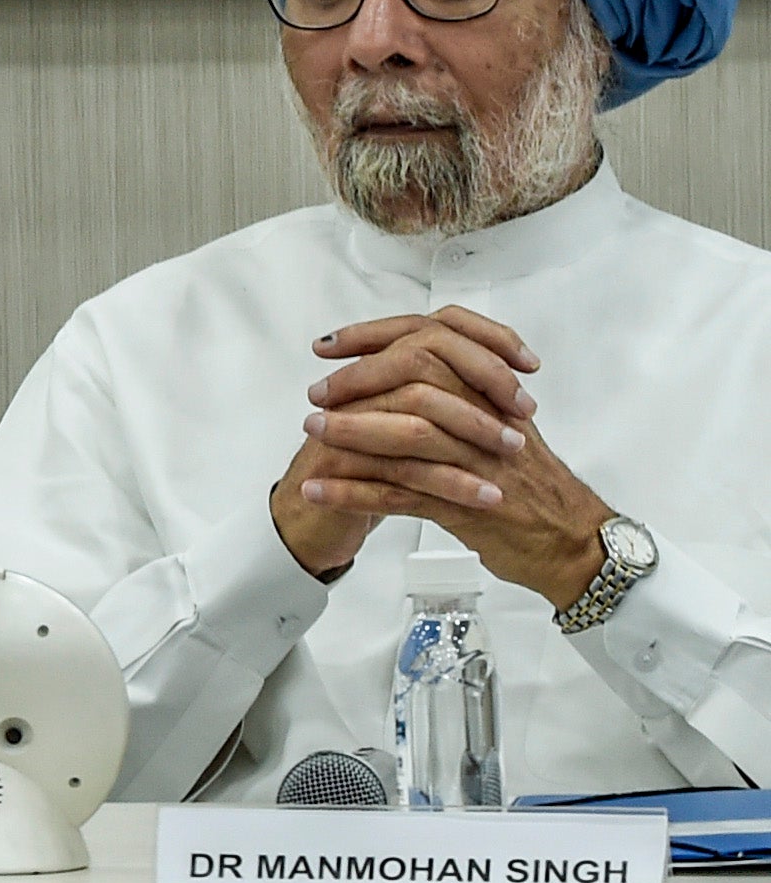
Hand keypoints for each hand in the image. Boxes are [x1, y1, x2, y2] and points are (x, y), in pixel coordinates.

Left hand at [272, 309, 609, 602]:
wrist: (574, 544)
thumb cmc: (532, 487)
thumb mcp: (501, 426)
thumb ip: (461, 394)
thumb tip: (401, 369)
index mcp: (491, 394)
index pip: (430, 342)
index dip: (374, 337)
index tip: (331, 345)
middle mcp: (485, 419)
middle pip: (413, 379)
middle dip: (356, 382)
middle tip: (317, 395)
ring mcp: (475, 462)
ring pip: (403, 435)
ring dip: (348, 433)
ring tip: (310, 433)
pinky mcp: (465, 506)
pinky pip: (398, 493)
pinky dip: (350, 492)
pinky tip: (317, 491)